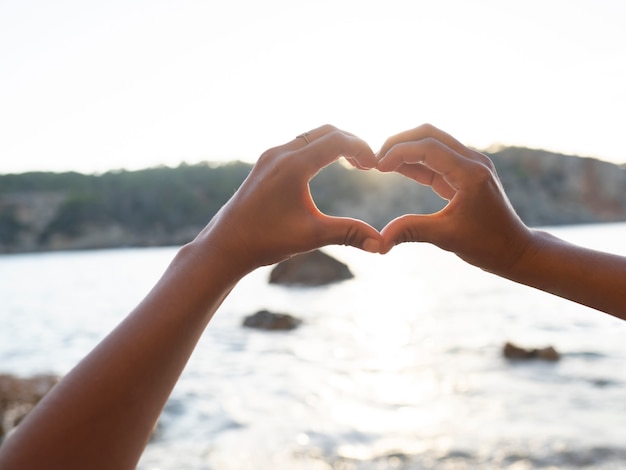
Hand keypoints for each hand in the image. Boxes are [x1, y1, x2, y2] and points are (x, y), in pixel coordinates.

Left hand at [199, 125, 381, 272]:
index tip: (376, 166)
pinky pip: (298, 145)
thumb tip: (381, 244)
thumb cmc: (266, 240)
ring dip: (334, 144)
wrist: (225, 245)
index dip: (362, 149)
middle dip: (351, 143)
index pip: (337, 140)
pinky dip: (318, 149)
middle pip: (326, 131)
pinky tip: (325, 168)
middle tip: (368, 164)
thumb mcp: (312, 236)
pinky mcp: (264, 164)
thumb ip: (348, 233)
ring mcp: (270, 157)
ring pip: (310, 136)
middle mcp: (280, 153)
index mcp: (293, 166)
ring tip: (352, 165)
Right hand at [376, 124, 532, 273]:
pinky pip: (436, 159)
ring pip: (432, 143)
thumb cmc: (487, 245)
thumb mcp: (446, 238)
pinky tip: (396, 169)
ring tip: (382, 164)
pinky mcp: (466, 174)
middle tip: (376, 159)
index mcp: (470, 173)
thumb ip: (411, 231)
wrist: (515, 250)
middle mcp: (473, 161)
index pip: (428, 147)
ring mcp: (471, 165)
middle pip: (429, 134)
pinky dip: (415, 161)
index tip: (377, 166)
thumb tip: (379, 241)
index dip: (399, 152)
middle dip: (400, 142)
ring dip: (406, 149)